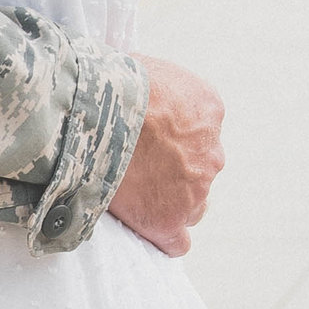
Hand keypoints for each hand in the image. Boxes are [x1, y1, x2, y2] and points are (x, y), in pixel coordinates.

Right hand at [107, 52, 224, 255]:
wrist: (97, 112)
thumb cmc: (110, 82)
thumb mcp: (147, 67)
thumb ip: (157, 89)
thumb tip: (140, 95)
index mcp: (208, 109)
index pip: (199, 134)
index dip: (170, 141)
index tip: (146, 142)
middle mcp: (211, 150)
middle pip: (198, 171)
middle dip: (173, 172)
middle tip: (136, 167)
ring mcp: (194, 188)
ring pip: (190, 205)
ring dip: (167, 201)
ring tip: (132, 194)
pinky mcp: (170, 218)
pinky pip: (176, 241)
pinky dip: (163, 237)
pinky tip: (147, 230)